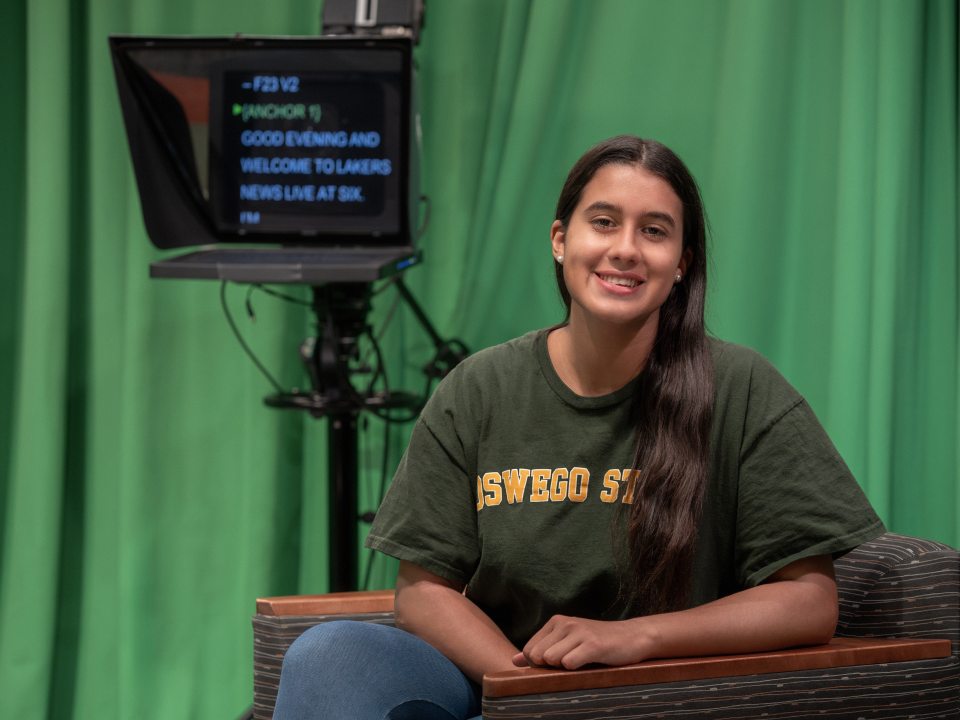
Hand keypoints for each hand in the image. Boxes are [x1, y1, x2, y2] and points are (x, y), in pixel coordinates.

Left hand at [512, 615, 651, 669]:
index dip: (540, 664)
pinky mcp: (593, 645)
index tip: (559, 662)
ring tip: (581, 662)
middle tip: (571, 663)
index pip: (529, 650)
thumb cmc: (597, 643)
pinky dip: (575, 669)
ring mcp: (579, 632)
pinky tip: (588, 663)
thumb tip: (514, 661)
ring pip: (551, 660)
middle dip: (550, 667)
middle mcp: (565, 624)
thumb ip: (540, 650)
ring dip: (564, 668)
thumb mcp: (567, 643)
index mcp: (556, 622)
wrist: (632, 637)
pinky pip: (569, 663)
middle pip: (537, 657)